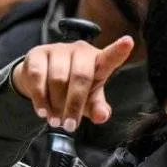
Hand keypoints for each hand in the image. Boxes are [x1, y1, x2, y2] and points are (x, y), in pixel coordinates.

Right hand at [11, 35, 134, 132]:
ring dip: (56, 104)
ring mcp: (58, 49)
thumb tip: (102, 116)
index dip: (119, 50)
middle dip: (74, 105)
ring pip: (58, 78)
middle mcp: (80, 51)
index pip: (110, 57)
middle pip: (81, 77)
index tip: (128, 42)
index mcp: (97, 61)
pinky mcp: (38, 53)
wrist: (40, 82)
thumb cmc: (70, 90)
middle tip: (69, 125)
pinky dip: (40, 98)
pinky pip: (39, 76)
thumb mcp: (88, 101)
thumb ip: (97, 107)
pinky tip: (43, 110)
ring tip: (55, 120)